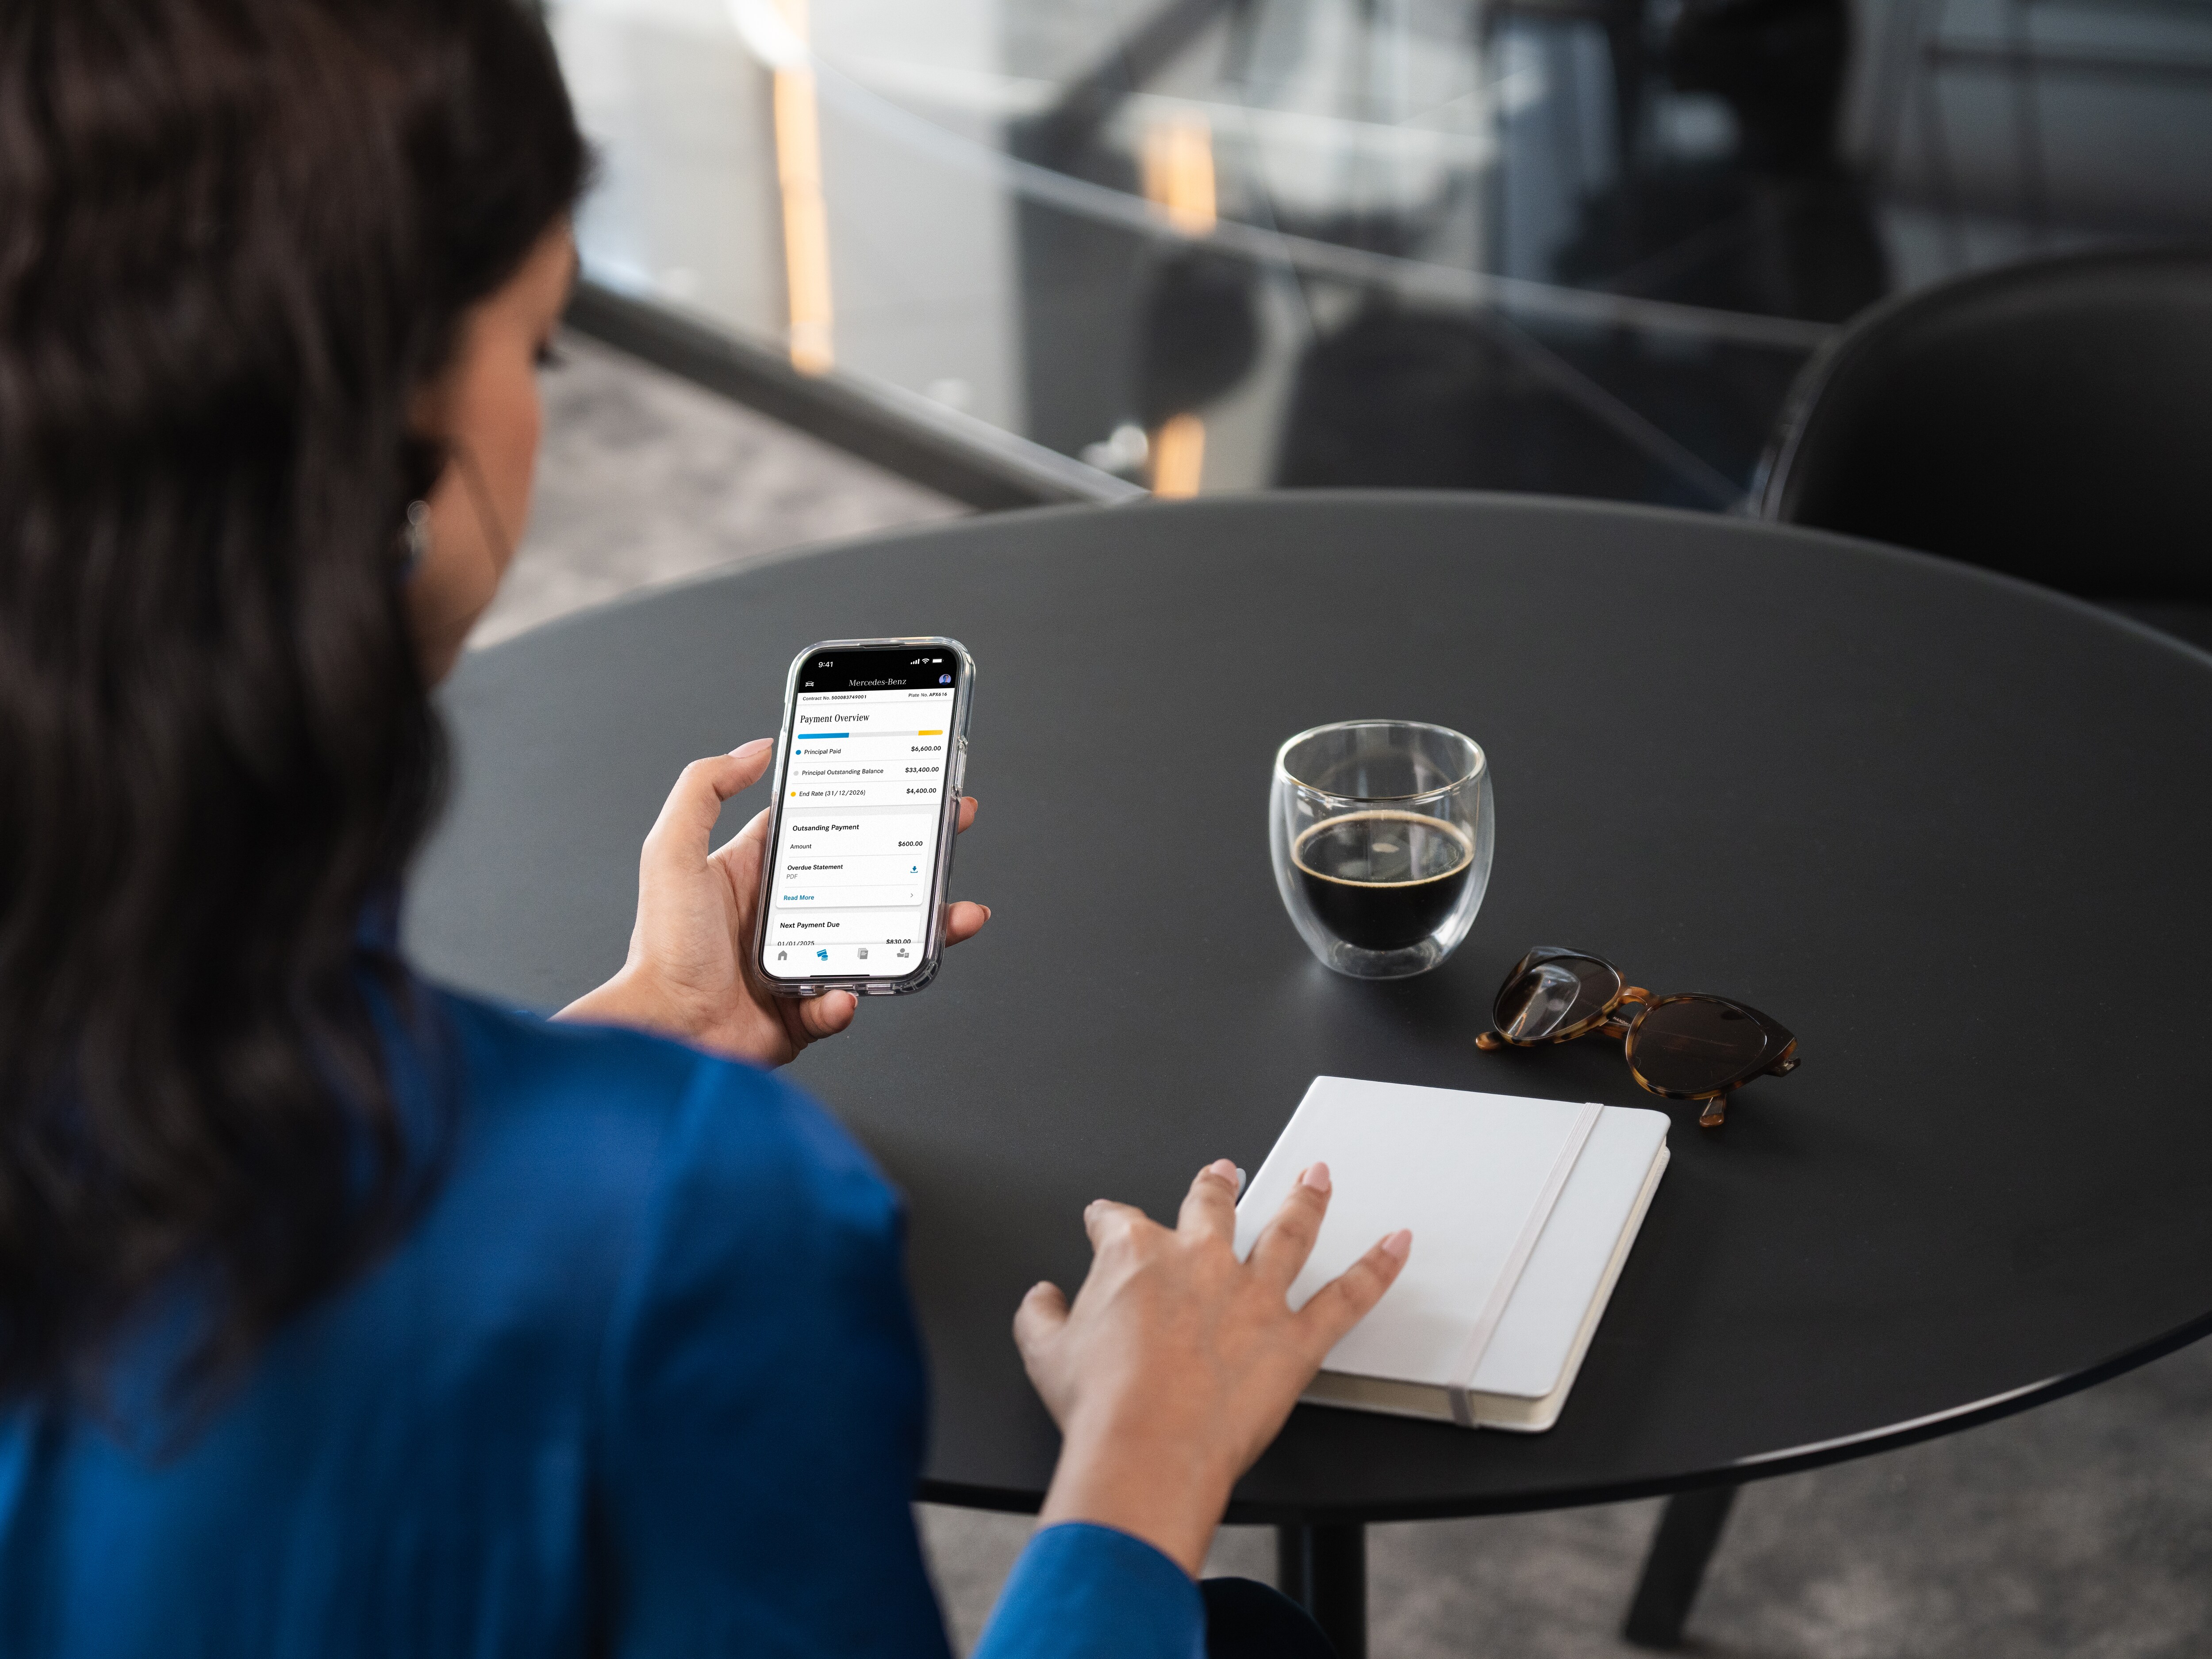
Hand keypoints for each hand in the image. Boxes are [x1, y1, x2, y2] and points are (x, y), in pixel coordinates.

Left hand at [555, 738, 990, 1066]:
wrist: (663, 1030)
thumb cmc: (661, 947)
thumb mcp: (672, 851)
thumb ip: (704, 789)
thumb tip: (755, 748)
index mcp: (758, 873)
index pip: (825, 829)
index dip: (869, 806)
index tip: (908, 786)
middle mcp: (785, 916)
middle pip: (868, 880)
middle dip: (917, 859)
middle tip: (953, 832)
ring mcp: (800, 964)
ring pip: (877, 941)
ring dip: (921, 931)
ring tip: (952, 919)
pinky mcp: (803, 1012)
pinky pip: (841, 1004)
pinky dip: (845, 1002)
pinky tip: (841, 994)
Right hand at [1014, 1160, 1410, 1575]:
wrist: (1146, 1451)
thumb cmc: (1100, 1407)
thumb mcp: (1043, 1354)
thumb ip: (1040, 1316)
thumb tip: (1040, 1298)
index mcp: (1134, 1256)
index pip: (1117, 1220)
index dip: (1107, 1218)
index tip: (1104, 1218)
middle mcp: (1200, 1261)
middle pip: (1213, 1206)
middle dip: (1218, 1184)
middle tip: (1227, 1171)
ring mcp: (1253, 1296)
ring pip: (1288, 1231)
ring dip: (1307, 1199)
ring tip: (1318, 1176)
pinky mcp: (1295, 1339)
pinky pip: (1349, 1296)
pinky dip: (1379, 1268)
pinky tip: (1399, 1244)